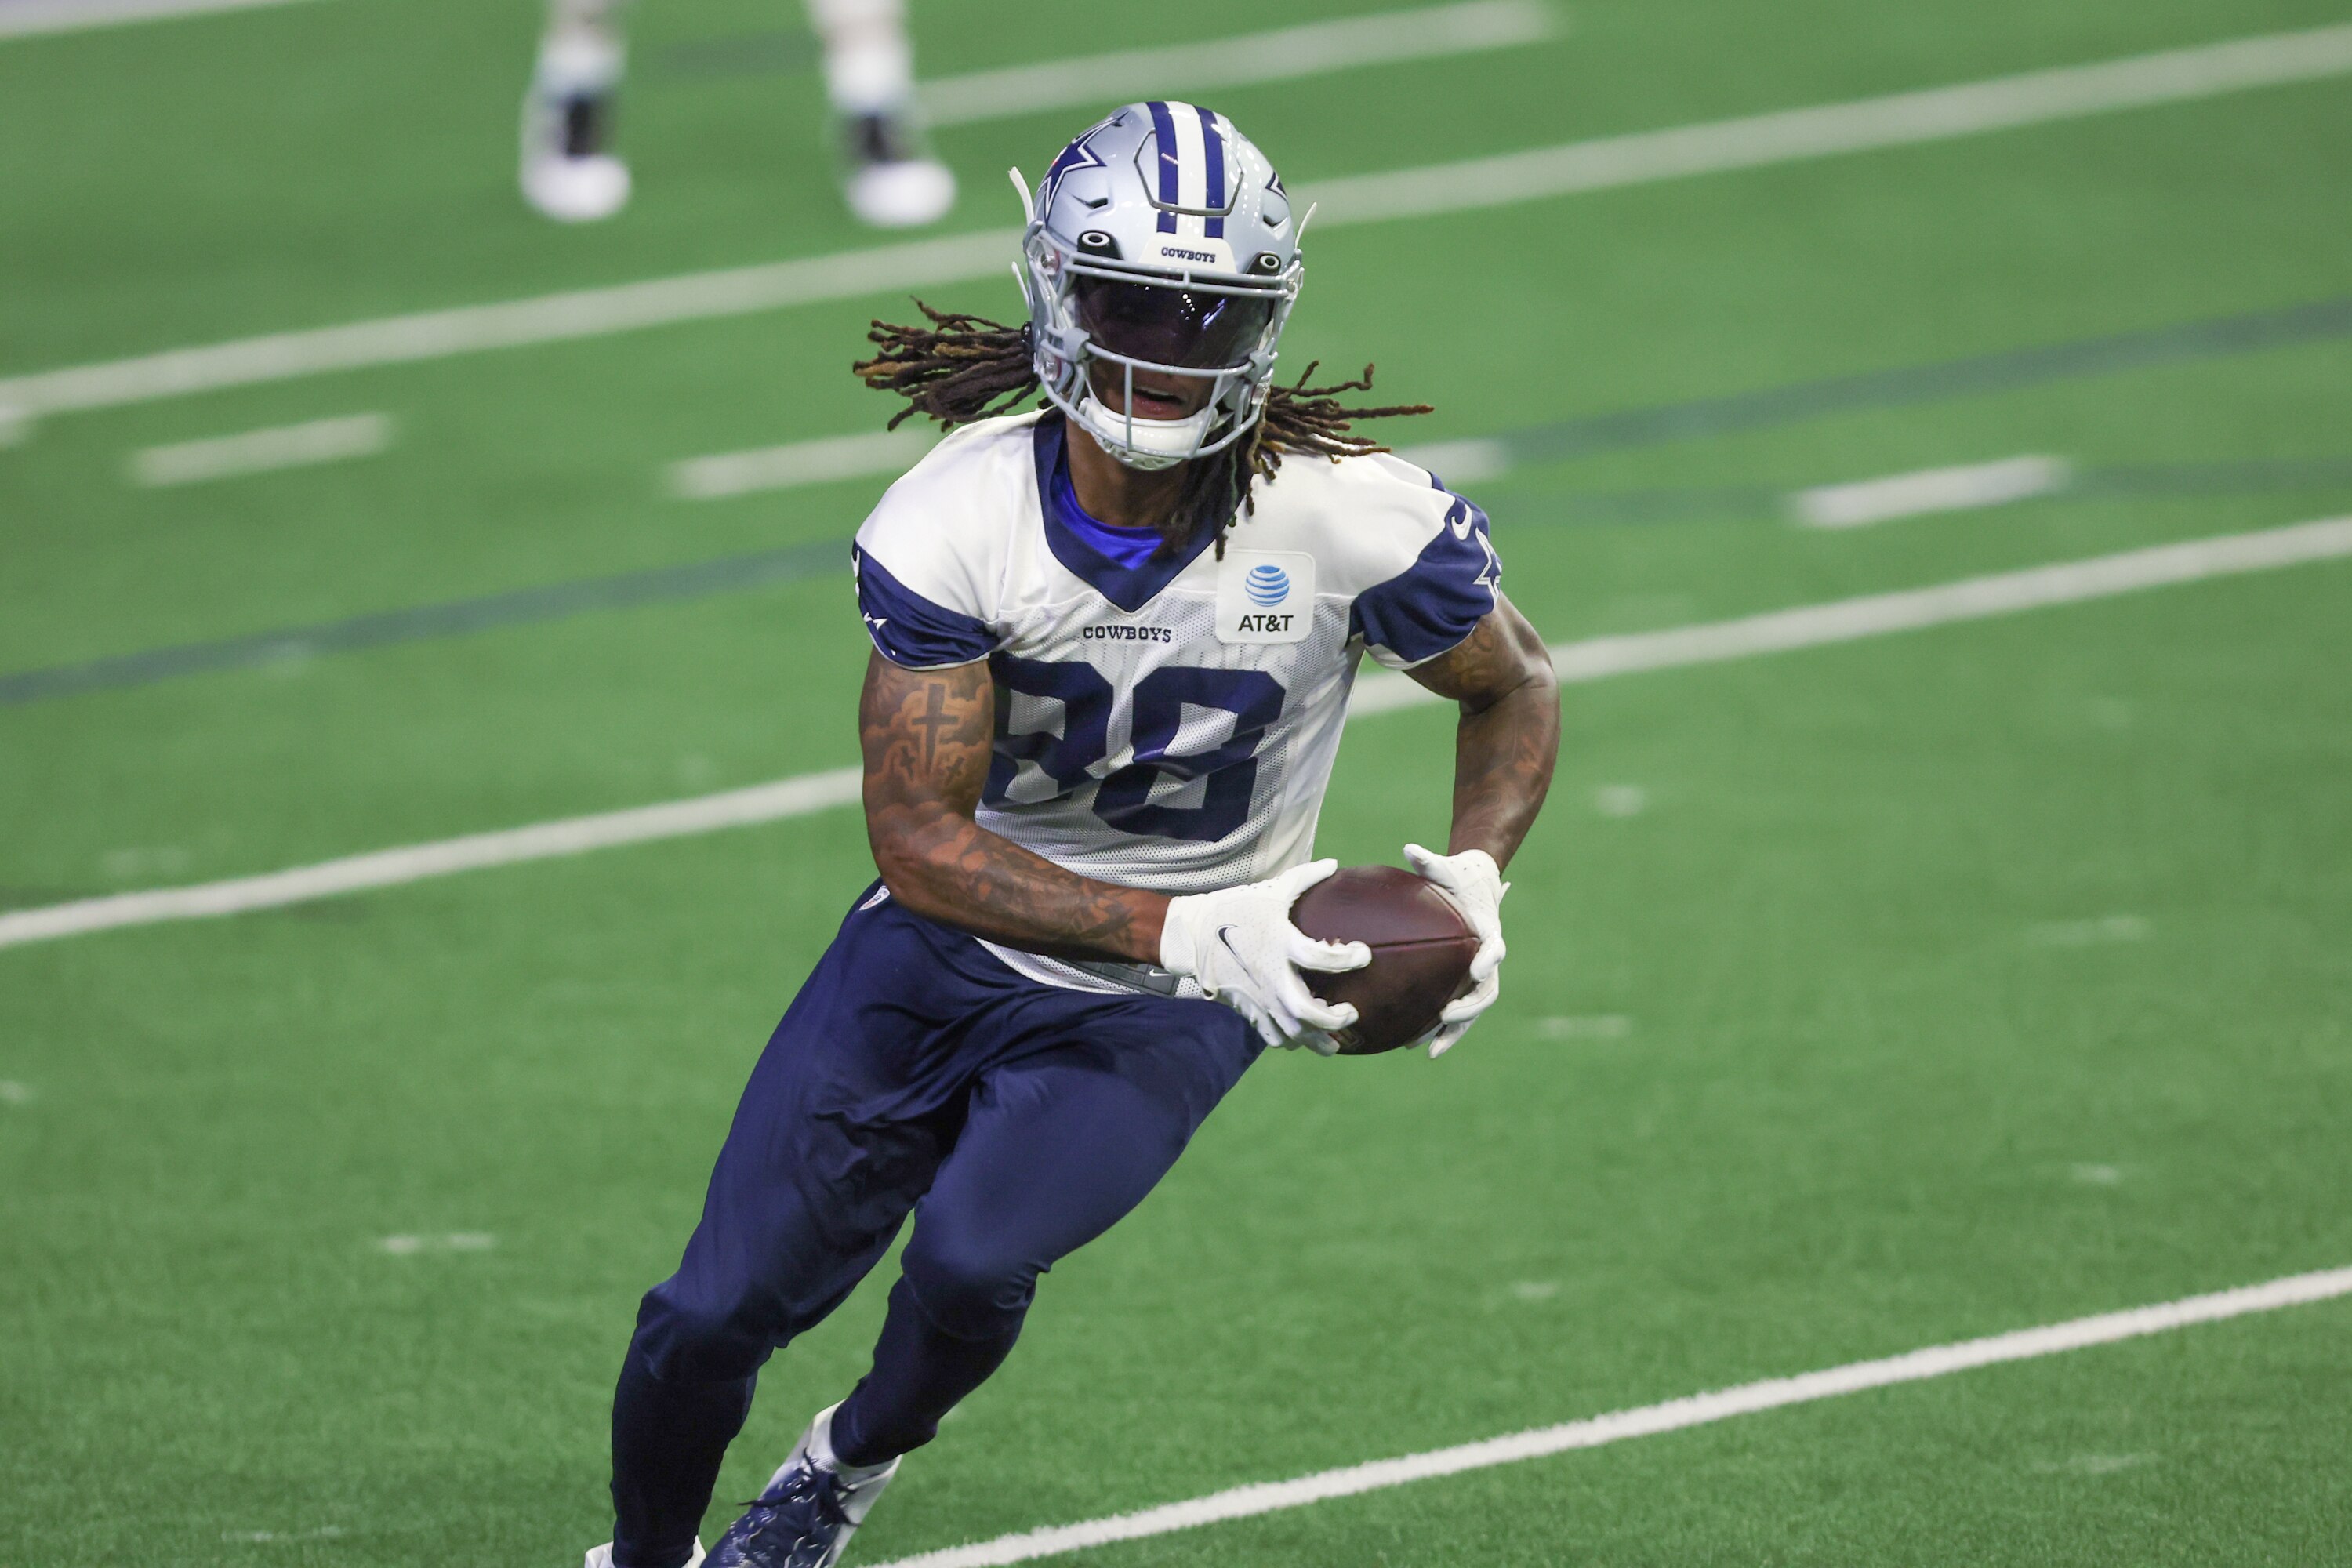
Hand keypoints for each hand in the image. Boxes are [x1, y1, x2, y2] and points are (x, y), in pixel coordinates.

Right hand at [1160, 860, 1371, 1049]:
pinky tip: (1302, 1034)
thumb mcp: (1271, 891)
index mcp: (1280, 944)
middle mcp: (1271, 976)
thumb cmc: (1235, 909)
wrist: (1193, 936)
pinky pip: (1272, 1036)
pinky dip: (1291, 1040)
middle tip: (1351, 1013)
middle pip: (1307, 1012)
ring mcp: (1259, 997)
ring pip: (1292, 1033)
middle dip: (1335, 1019)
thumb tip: (1334, 864)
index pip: (1322, 959)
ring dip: (1317, 1040)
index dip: (1348, 958)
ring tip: (1333, 1040)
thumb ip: (1304, 878)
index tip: (1364, 954)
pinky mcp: (1248, 1009)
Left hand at [1404, 844, 1508, 1055]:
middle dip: (1468, 1007)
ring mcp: (1478, 976)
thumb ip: (1431, 862)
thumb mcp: (1448, 869)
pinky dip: (1441, 1032)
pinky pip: (1456, 1013)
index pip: (1493, 949)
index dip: (1487, 959)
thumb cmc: (1461, 878)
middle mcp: (1488, 959)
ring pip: (1472, 1011)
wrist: (1477, 888)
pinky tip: (1416, 1046)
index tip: (1476, 969)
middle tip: (1446, 1016)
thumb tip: (1408, 848)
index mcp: (1487, 932)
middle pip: (1486, 990)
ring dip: (1454, 1032)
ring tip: (1429, 1050)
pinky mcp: (1464, 986)